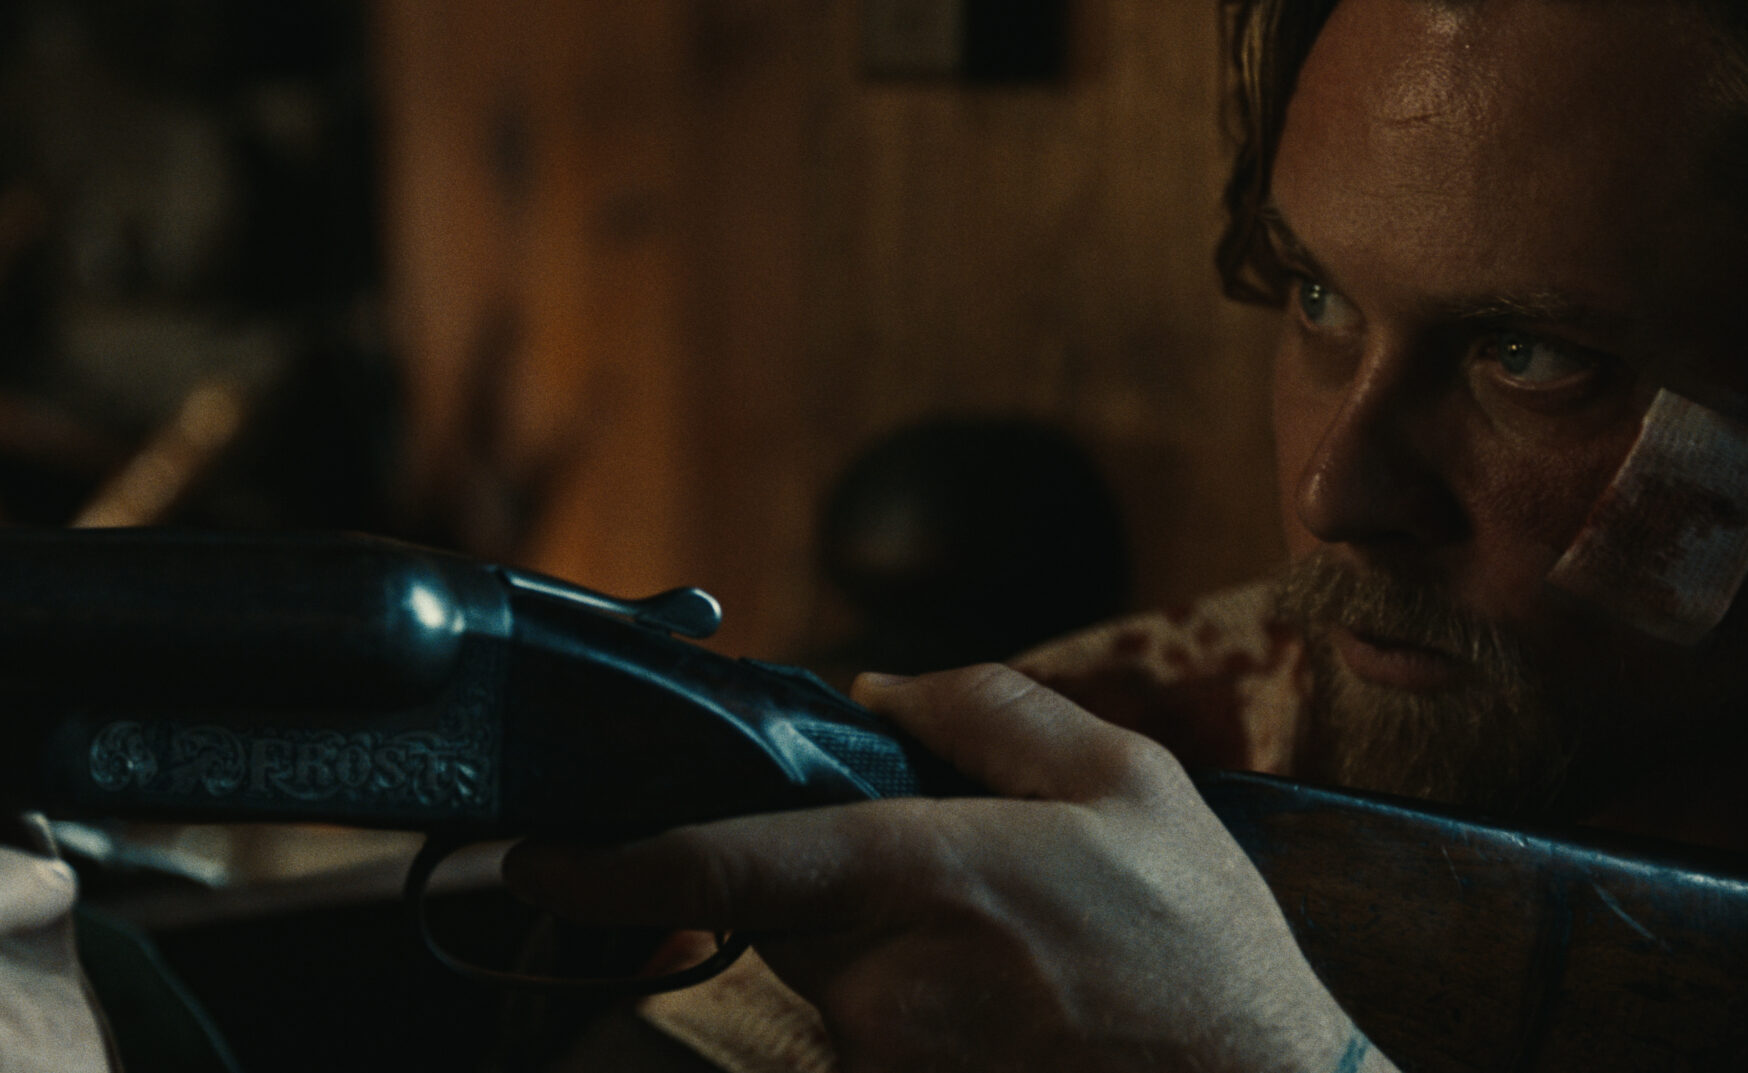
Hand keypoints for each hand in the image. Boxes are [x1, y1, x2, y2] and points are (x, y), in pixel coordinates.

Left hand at [504, 665, 1355, 1072]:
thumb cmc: (1204, 948)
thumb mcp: (1129, 783)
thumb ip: (989, 713)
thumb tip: (883, 685)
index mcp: (928, 879)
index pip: (732, 862)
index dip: (618, 864)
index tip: (543, 863)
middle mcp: (886, 985)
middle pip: (781, 910)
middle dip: (827, 876)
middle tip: (954, 870)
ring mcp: (893, 1060)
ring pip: (829, 978)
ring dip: (880, 944)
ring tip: (1014, 948)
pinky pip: (875, 1034)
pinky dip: (916, 1003)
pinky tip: (1015, 1001)